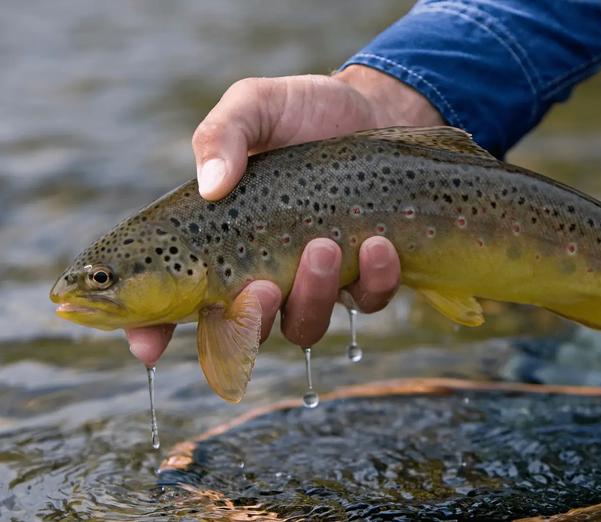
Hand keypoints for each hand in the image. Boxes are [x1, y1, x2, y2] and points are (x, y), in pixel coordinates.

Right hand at [127, 66, 442, 366]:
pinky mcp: (364, 275)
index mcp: (219, 239)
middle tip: (262, 286)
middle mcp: (262, 270)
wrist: (372, 108)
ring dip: (313, 295)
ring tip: (325, 246)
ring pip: (305, 324)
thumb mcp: (255, 105)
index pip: (175, 298)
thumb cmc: (302, 110)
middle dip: (252, 318)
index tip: (148, 346)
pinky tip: (379, 244)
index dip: (153, 329)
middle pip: (244, 328)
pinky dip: (372, 281)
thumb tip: (210, 185)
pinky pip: (367, 301)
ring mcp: (314, 279)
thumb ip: (223, 134)